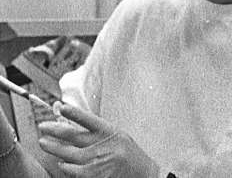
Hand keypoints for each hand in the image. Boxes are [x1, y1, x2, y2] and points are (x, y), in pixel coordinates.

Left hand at [36, 101, 159, 177]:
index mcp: (110, 132)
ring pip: (68, 153)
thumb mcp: (116, 137)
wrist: (142, 174)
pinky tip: (61, 163)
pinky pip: (72, 170)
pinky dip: (64, 166)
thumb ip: (95, 131)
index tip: (62, 107)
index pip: (89, 119)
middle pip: (73, 135)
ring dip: (53, 148)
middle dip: (54, 130)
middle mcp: (102, 145)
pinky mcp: (93, 175)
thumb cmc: (127, 155)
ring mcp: (97, 161)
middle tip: (43, 127)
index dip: (74, 113)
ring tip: (43, 143)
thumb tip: (72, 121)